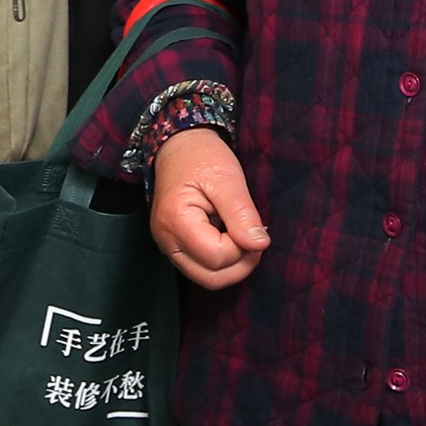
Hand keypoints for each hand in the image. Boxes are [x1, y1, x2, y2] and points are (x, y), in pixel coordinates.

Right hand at [149, 127, 268, 288]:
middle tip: (254, 237)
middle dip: (241, 264)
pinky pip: (203, 268)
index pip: (217, 257)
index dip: (242, 247)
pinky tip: (231, 239)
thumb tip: (259, 244)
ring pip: (208, 279)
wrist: (179, 146)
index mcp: (176, 221)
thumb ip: (242, 214)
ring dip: (233, 266)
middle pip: (211, 279)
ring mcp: (169, 247)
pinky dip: (223, 262)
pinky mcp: (177, 247)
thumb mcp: (227, 178)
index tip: (252, 224)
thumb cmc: (201, 157)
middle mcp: (167, 241)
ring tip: (243, 237)